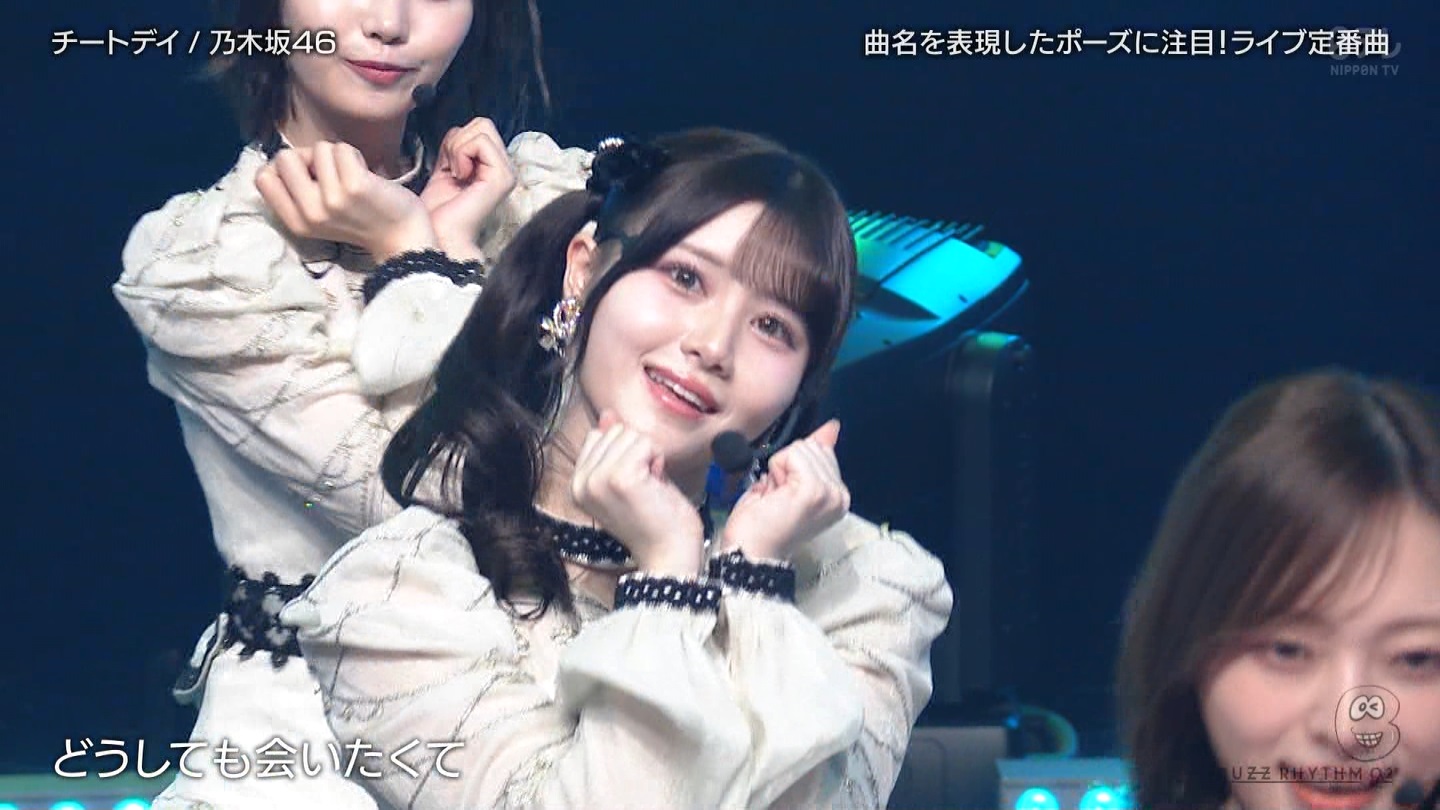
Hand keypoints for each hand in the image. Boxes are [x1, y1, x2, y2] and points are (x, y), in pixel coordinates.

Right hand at [255, 142, 436, 261]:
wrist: (401, 236)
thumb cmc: (361, 218)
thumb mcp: (319, 215)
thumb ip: (296, 190)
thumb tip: (287, 155)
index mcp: (296, 223)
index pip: (262, 178)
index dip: (283, 168)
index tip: (308, 175)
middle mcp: (309, 214)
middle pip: (284, 157)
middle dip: (308, 156)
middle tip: (332, 173)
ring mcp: (332, 200)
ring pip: (318, 149)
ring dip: (337, 155)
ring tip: (353, 176)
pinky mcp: (354, 187)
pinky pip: (341, 149)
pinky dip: (354, 155)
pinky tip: (366, 174)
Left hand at [419, 118, 516, 262]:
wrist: (436, 236)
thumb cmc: (437, 210)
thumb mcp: (444, 167)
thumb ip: (455, 147)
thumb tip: (458, 130)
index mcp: (493, 166)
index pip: (478, 127)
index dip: (455, 141)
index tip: (448, 169)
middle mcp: (505, 168)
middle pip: (482, 123)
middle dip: (457, 141)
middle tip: (451, 170)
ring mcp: (507, 172)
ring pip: (481, 127)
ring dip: (458, 148)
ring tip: (455, 174)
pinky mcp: (503, 177)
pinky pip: (480, 142)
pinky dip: (461, 154)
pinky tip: (459, 177)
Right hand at [571, 411, 705, 576]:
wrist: (668, 555)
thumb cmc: (655, 521)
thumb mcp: (628, 479)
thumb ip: (614, 448)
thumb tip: (607, 415)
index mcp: (577, 484)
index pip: (599, 435)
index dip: (626, 453)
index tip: (634, 483)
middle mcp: (580, 482)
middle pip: (615, 430)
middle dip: (638, 452)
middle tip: (645, 487)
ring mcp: (598, 479)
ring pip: (631, 434)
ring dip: (649, 456)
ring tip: (650, 487)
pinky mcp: (620, 478)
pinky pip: (645, 443)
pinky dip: (657, 460)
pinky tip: (656, 484)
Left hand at [722, 420, 849, 561]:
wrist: (750, 552)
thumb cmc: (761, 524)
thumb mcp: (788, 482)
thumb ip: (812, 456)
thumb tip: (832, 426)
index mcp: (838, 496)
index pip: (821, 450)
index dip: (793, 467)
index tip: (785, 495)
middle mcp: (840, 496)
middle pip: (812, 446)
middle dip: (788, 466)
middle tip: (779, 497)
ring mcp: (829, 493)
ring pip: (802, 448)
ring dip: (780, 469)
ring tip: (776, 497)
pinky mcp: (814, 490)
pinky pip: (793, 455)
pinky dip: (776, 470)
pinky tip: (774, 494)